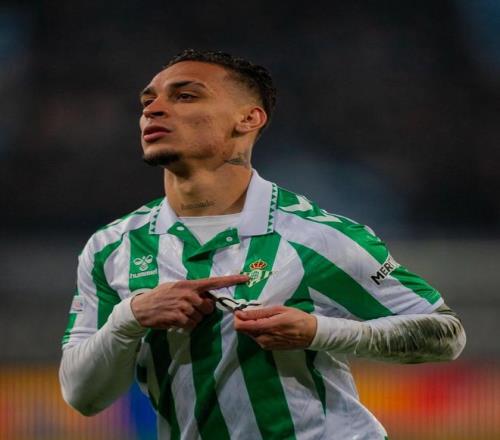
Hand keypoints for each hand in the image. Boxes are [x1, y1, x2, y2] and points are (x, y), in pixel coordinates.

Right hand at [131, 275, 247, 329]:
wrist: (142, 308)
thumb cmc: (160, 296)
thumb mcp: (176, 287)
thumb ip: (192, 290)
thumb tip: (208, 297)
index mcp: (189, 284)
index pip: (214, 282)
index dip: (231, 280)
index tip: (246, 278)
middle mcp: (189, 294)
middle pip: (209, 306)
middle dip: (203, 310)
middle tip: (190, 309)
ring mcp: (184, 306)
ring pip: (201, 317)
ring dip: (193, 319)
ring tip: (180, 314)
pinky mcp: (179, 318)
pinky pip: (192, 325)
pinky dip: (186, 326)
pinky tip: (177, 321)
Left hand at [233, 306, 316, 349]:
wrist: (311, 334)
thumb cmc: (296, 318)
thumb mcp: (279, 310)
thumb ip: (259, 313)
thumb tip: (240, 313)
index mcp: (266, 328)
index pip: (241, 326)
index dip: (237, 317)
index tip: (241, 309)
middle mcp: (263, 339)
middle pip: (244, 330)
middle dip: (245, 320)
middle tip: (255, 311)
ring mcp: (266, 345)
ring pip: (250, 334)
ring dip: (252, 325)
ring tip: (265, 317)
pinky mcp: (269, 348)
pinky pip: (257, 338)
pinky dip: (259, 331)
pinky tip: (269, 325)